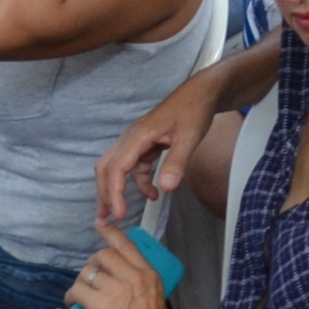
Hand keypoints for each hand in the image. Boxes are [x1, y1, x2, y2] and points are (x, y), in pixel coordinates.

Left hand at [64, 224, 179, 308]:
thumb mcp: (163, 307)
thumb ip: (151, 295)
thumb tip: (145, 298)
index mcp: (149, 275)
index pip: (127, 246)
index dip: (111, 232)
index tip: (100, 223)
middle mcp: (132, 276)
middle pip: (103, 256)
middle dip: (93, 263)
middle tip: (90, 277)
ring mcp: (115, 289)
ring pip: (88, 272)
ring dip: (81, 281)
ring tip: (80, 292)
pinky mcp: (99, 304)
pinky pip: (78, 290)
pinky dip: (72, 295)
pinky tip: (72, 303)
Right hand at [96, 71, 223, 222]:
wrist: (203, 91)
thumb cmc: (195, 109)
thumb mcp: (189, 137)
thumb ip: (177, 162)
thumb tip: (165, 188)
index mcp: (139, 135)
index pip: (117, 168)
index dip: (115, 192)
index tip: (119, 213)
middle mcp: (132, 137)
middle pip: (108, 167)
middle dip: (105, 193)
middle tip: (107, 217)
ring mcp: (137, 139)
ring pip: (118, 167)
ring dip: (119, 188)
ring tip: (122, 211)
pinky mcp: (145, 142)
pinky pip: (134, 165)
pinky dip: (138, 181)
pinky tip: (152, 193)